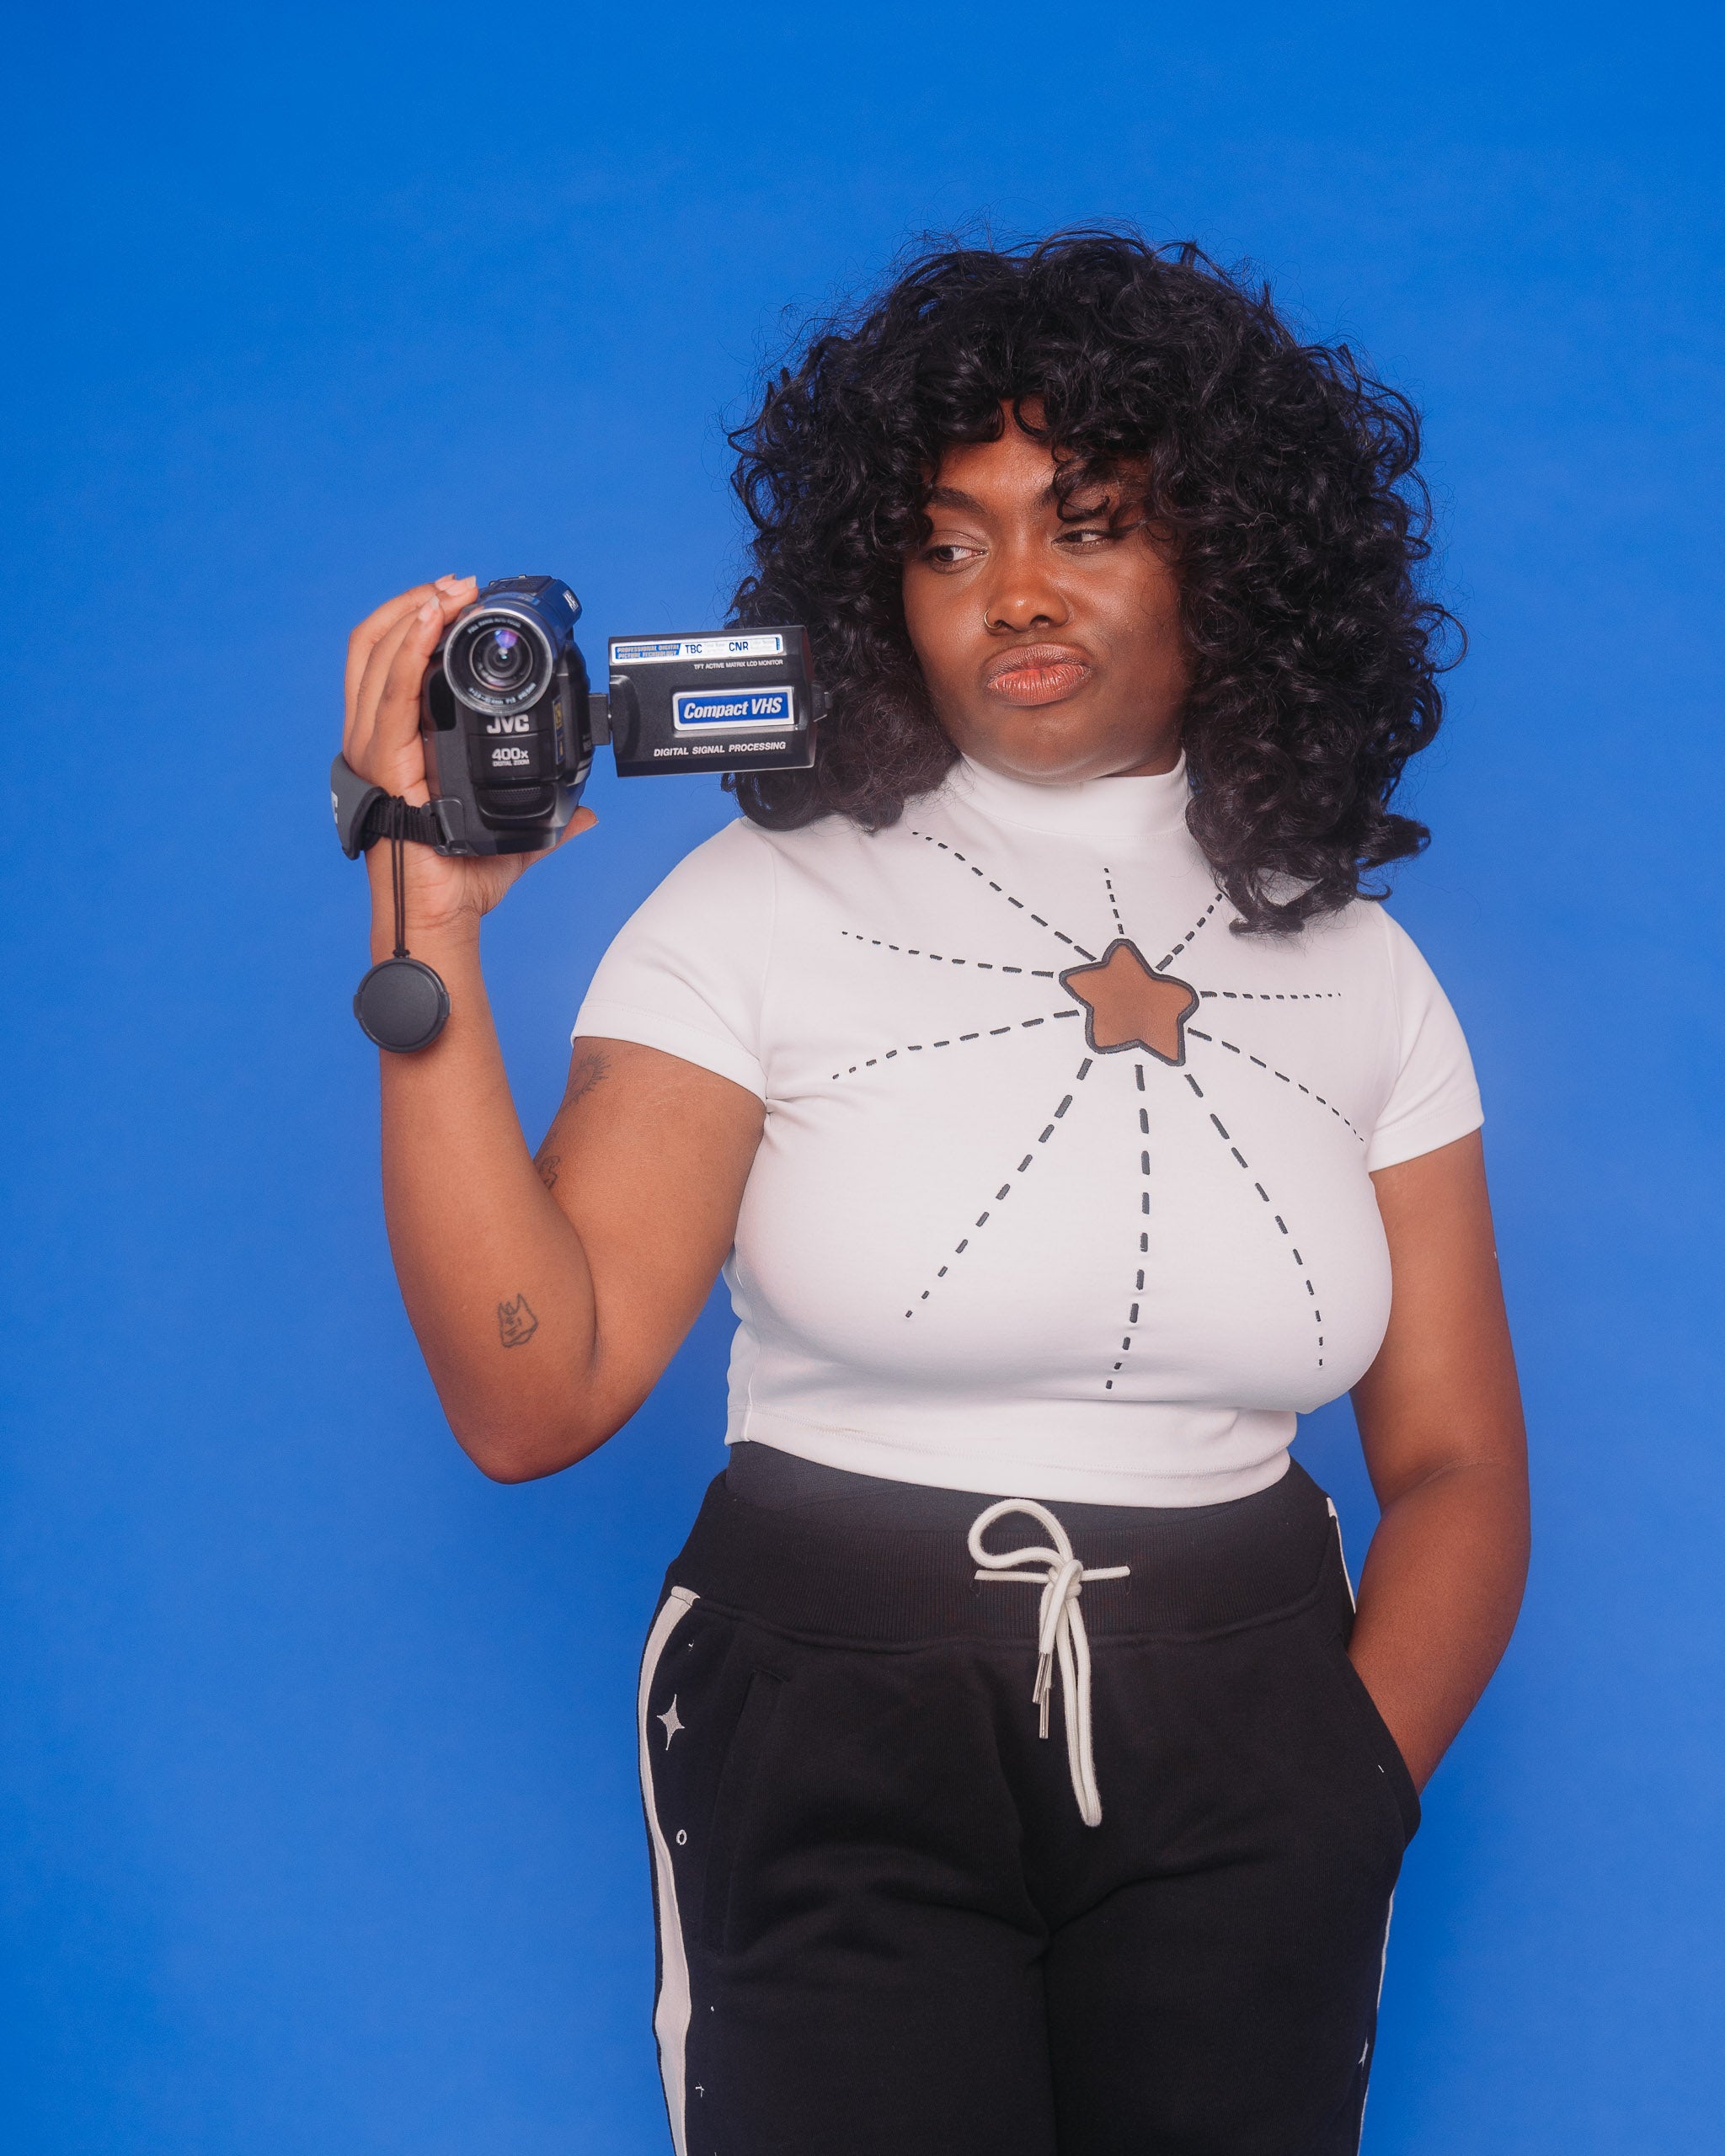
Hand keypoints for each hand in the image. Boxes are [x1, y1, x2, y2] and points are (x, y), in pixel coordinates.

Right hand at [343, 576, 595, 945]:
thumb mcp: (513, 838)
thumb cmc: (461, 880)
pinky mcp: (384, 763)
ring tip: (447, 593)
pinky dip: (409, 652)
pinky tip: (432, 624)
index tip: (456, 602)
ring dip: (412, 615)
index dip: (414, 624)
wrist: (444, 915)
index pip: (387, 665)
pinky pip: (391, 694)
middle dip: (414, 606)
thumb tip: (587, 815)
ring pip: (373, 657)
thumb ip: (550, 821)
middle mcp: (375, 740)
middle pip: (373, 647)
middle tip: (457, 588)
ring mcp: (373, 750)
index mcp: (396, 746)